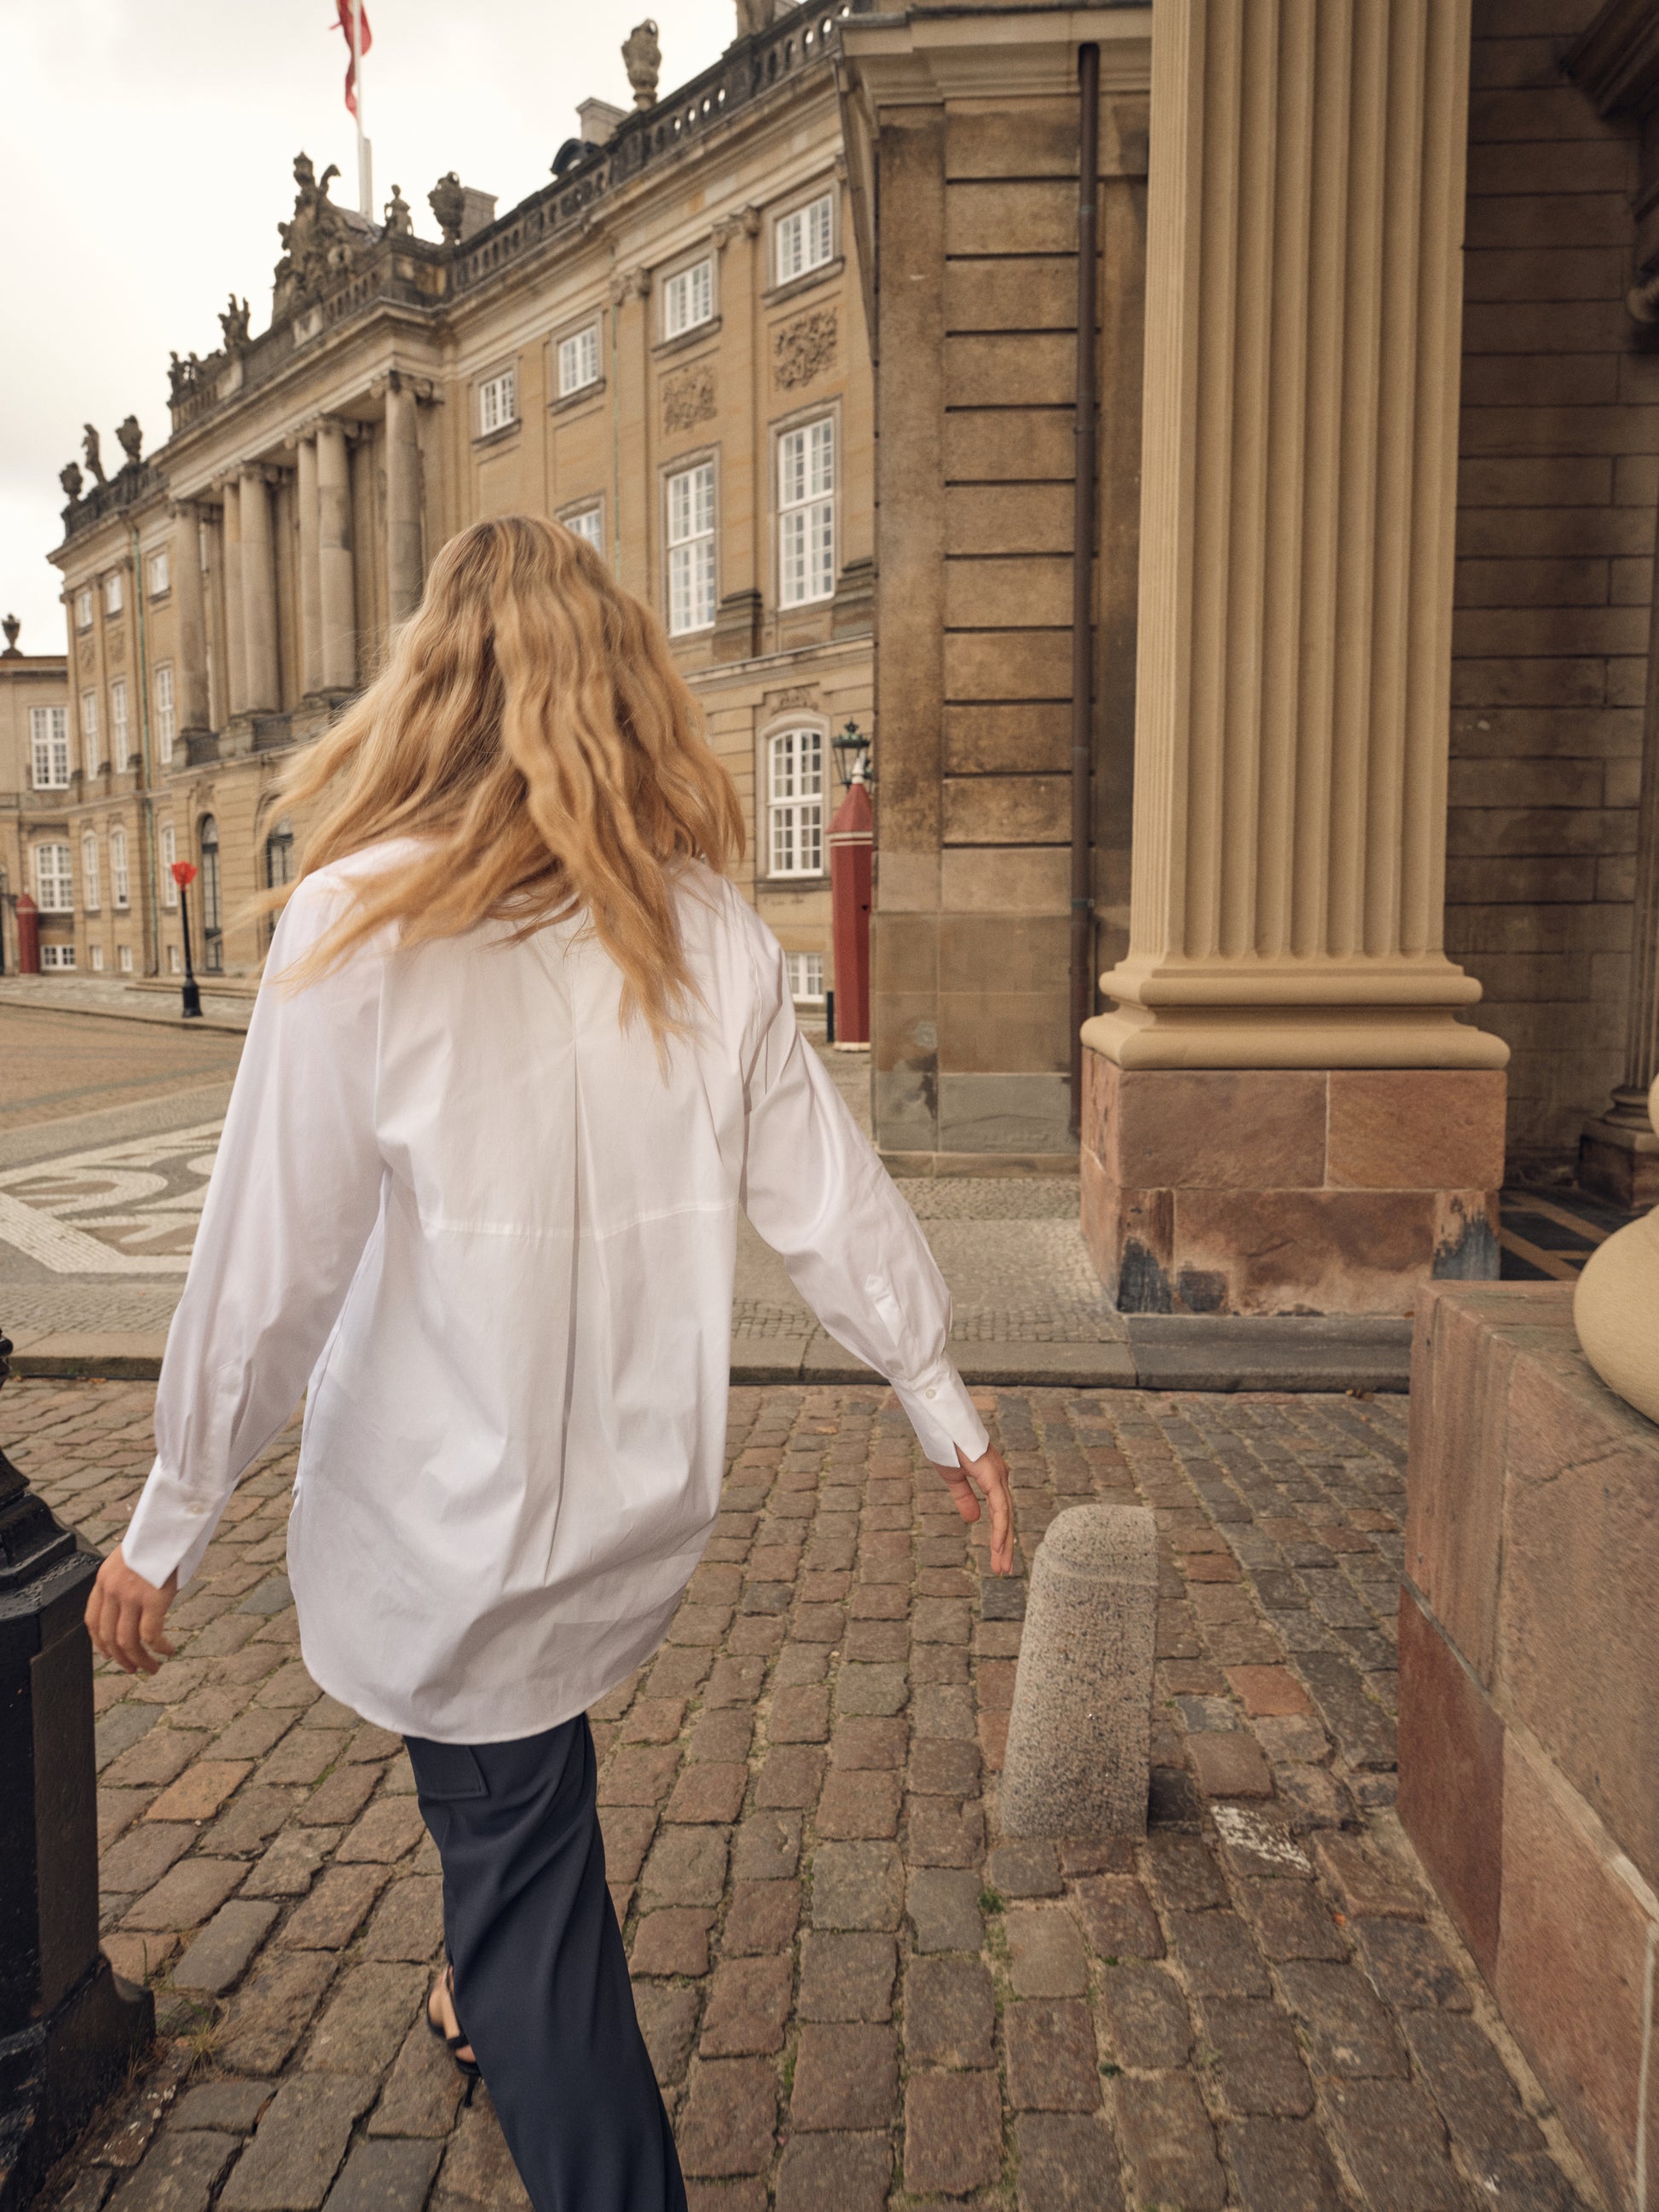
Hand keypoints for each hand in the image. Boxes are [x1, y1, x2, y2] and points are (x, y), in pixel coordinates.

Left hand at [85, 1544, 177, 1675]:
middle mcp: (112, 1590)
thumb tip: (135, 1608)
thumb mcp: (130, 1559)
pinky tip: (169, 1650)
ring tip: (152, 1668)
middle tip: (134, 1669)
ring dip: (140, 1660)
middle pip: (109, 1636)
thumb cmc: (157, 1539)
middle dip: (121, 1659)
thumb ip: (125, 1582)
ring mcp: (131, 1595)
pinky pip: (151, 1635)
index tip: (109, 1655)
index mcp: (104, 1579)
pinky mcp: (153, 1598)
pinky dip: (159, 1648)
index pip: (93, 1620)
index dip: (100, 1643)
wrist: (169, 1522)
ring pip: (128, 1642)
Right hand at [934, 1441, 1014, 1577]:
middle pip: (1007, 1518)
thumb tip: (975, 1520)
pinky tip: (999, 1546)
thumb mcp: (953, 1478)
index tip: (998, 1558)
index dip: (1000, 1536)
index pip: (1000, 1513)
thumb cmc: (946, 1443)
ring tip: (1002, 1568)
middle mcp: (1000, 1478)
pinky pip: (1000, 1507)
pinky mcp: (993, 1475)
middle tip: (1004, 1571)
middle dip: (1006, 1546)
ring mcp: (998, 1476)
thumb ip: (964, 1498)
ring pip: (1006, 1517)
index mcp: (992, 1478)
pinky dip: (1000, 1528)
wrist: (941, 1421)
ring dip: (1005, 1544)